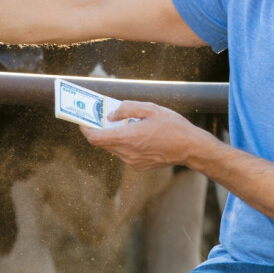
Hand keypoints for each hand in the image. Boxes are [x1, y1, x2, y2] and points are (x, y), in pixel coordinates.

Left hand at [80, 101, 213, 170]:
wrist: (190, 148)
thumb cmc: (172, 126)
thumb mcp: (150, 108)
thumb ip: (126, 108)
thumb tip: (111, 115)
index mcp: (127, 137)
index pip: (95, 137)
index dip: (85, 129)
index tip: (82, 120)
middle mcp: (127, 152)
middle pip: (103, 142)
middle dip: (100, 129)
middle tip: (100, 116)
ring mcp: (133, 161)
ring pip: (114, 147)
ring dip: (113, 135)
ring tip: (121, 122)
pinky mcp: (139, 165)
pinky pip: (124, 153)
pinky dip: (124, 142)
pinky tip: (135, 132)